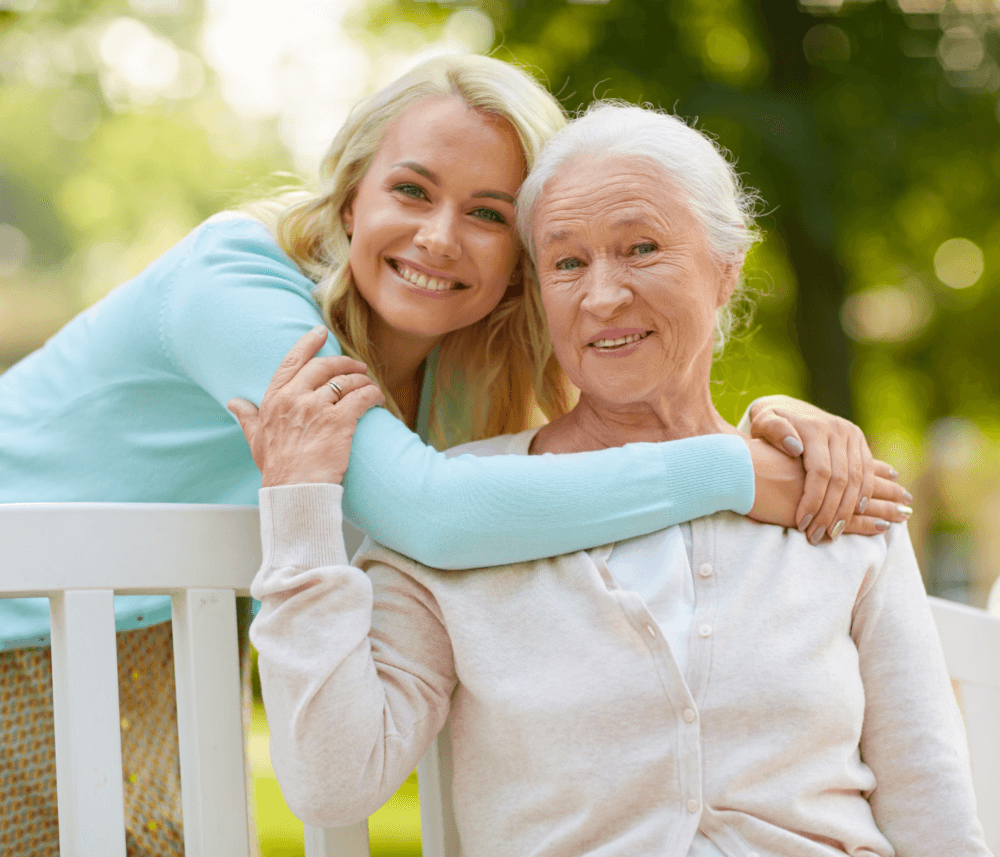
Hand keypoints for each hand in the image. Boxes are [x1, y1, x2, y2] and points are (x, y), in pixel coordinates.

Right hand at [227, 326, 384, 486]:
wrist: (296, 492)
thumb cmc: (278, 471)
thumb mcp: (256, 441)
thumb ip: (248, 418)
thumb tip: (234, 403)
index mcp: (274, 400)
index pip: (291, 362)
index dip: (308, 343)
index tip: (321, 331)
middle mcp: (294, 399)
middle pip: (323, 366)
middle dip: (344, 362)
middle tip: (357, 365)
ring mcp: (317, 408)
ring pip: (346, 381)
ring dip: (362, 380)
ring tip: (370, 385)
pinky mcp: (339, 420)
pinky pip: (361, 397)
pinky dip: (373, 395)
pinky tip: (378, 399)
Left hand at [747, 395, 912, 541]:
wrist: (786, 406)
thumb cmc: (767, 421)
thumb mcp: (762, 422)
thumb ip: (774, 431)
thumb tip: (794, 447)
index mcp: (814, 428)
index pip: (820, 472)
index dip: (813, 501)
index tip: (802, 524)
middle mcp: (838, 430)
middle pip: (842, 480)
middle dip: (830, 512)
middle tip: (817, 536)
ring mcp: (852, 435)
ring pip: (859, 479)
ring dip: (848, 510)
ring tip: (832, 532)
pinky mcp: (859, 441)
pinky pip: (868, 473)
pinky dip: (864, 495)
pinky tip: (856, 514)